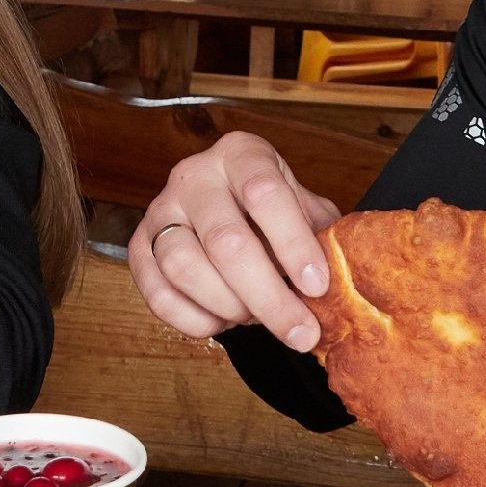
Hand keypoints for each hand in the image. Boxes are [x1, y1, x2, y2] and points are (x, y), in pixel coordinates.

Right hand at [128, 131, 342, 350]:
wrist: (228, 208)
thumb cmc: (272, 211)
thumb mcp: (304, 207)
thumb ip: (322, 235)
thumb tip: (345, 278)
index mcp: (242, 154)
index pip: (265, 193)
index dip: (293, 243)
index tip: (318, 287)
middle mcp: (194, 175)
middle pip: (226, 241)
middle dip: (268, 297)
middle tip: (300, 332)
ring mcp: (160, 209)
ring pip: (184, 267)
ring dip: (228, 306)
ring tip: (257, 318)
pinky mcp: (140, 246)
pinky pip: (157, 293)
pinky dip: (193, 320)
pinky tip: (223, 323)